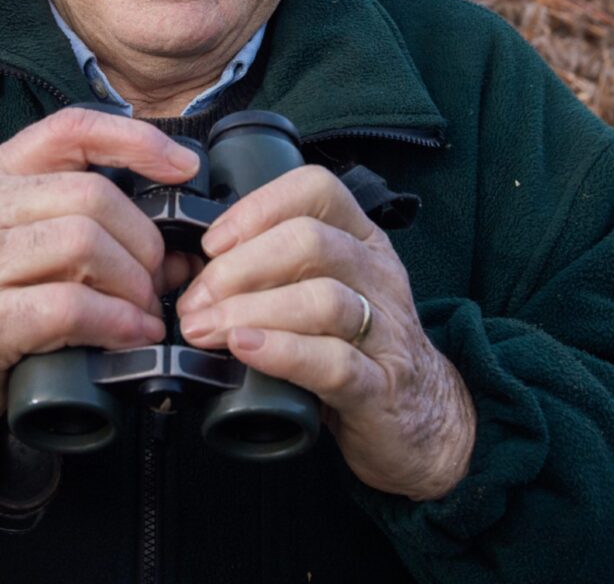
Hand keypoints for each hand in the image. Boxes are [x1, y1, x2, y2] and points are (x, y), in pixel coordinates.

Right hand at [0, 108, 200, 473]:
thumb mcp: (25, 249)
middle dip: (143, 242)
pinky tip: (131, 336)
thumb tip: (179, 254)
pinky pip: (68, 306)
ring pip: (85, 243)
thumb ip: (89, 232)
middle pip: (92, 195)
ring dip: (133, 285)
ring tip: (142, 313)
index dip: (137, 141)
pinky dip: (115, 322)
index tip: (186, 167)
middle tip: (156, 283)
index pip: (72, 128)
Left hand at [175, 165, 475, 499]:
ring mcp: (385, 332)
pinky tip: (245, 350)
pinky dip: (283, 352)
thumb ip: (273, 272)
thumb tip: (191, 270)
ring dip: (250, 310)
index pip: (316, 190)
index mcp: (360, 240)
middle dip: (239, 267)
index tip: (212, 242)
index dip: (257, 207)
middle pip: (310, 242)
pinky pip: (335, 362)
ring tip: (206, 329)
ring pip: (322, 298)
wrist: (422, 423)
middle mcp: (377, 275)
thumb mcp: (321, 292)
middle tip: (194, 301)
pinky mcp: (379, 387)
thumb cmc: (354, 349)